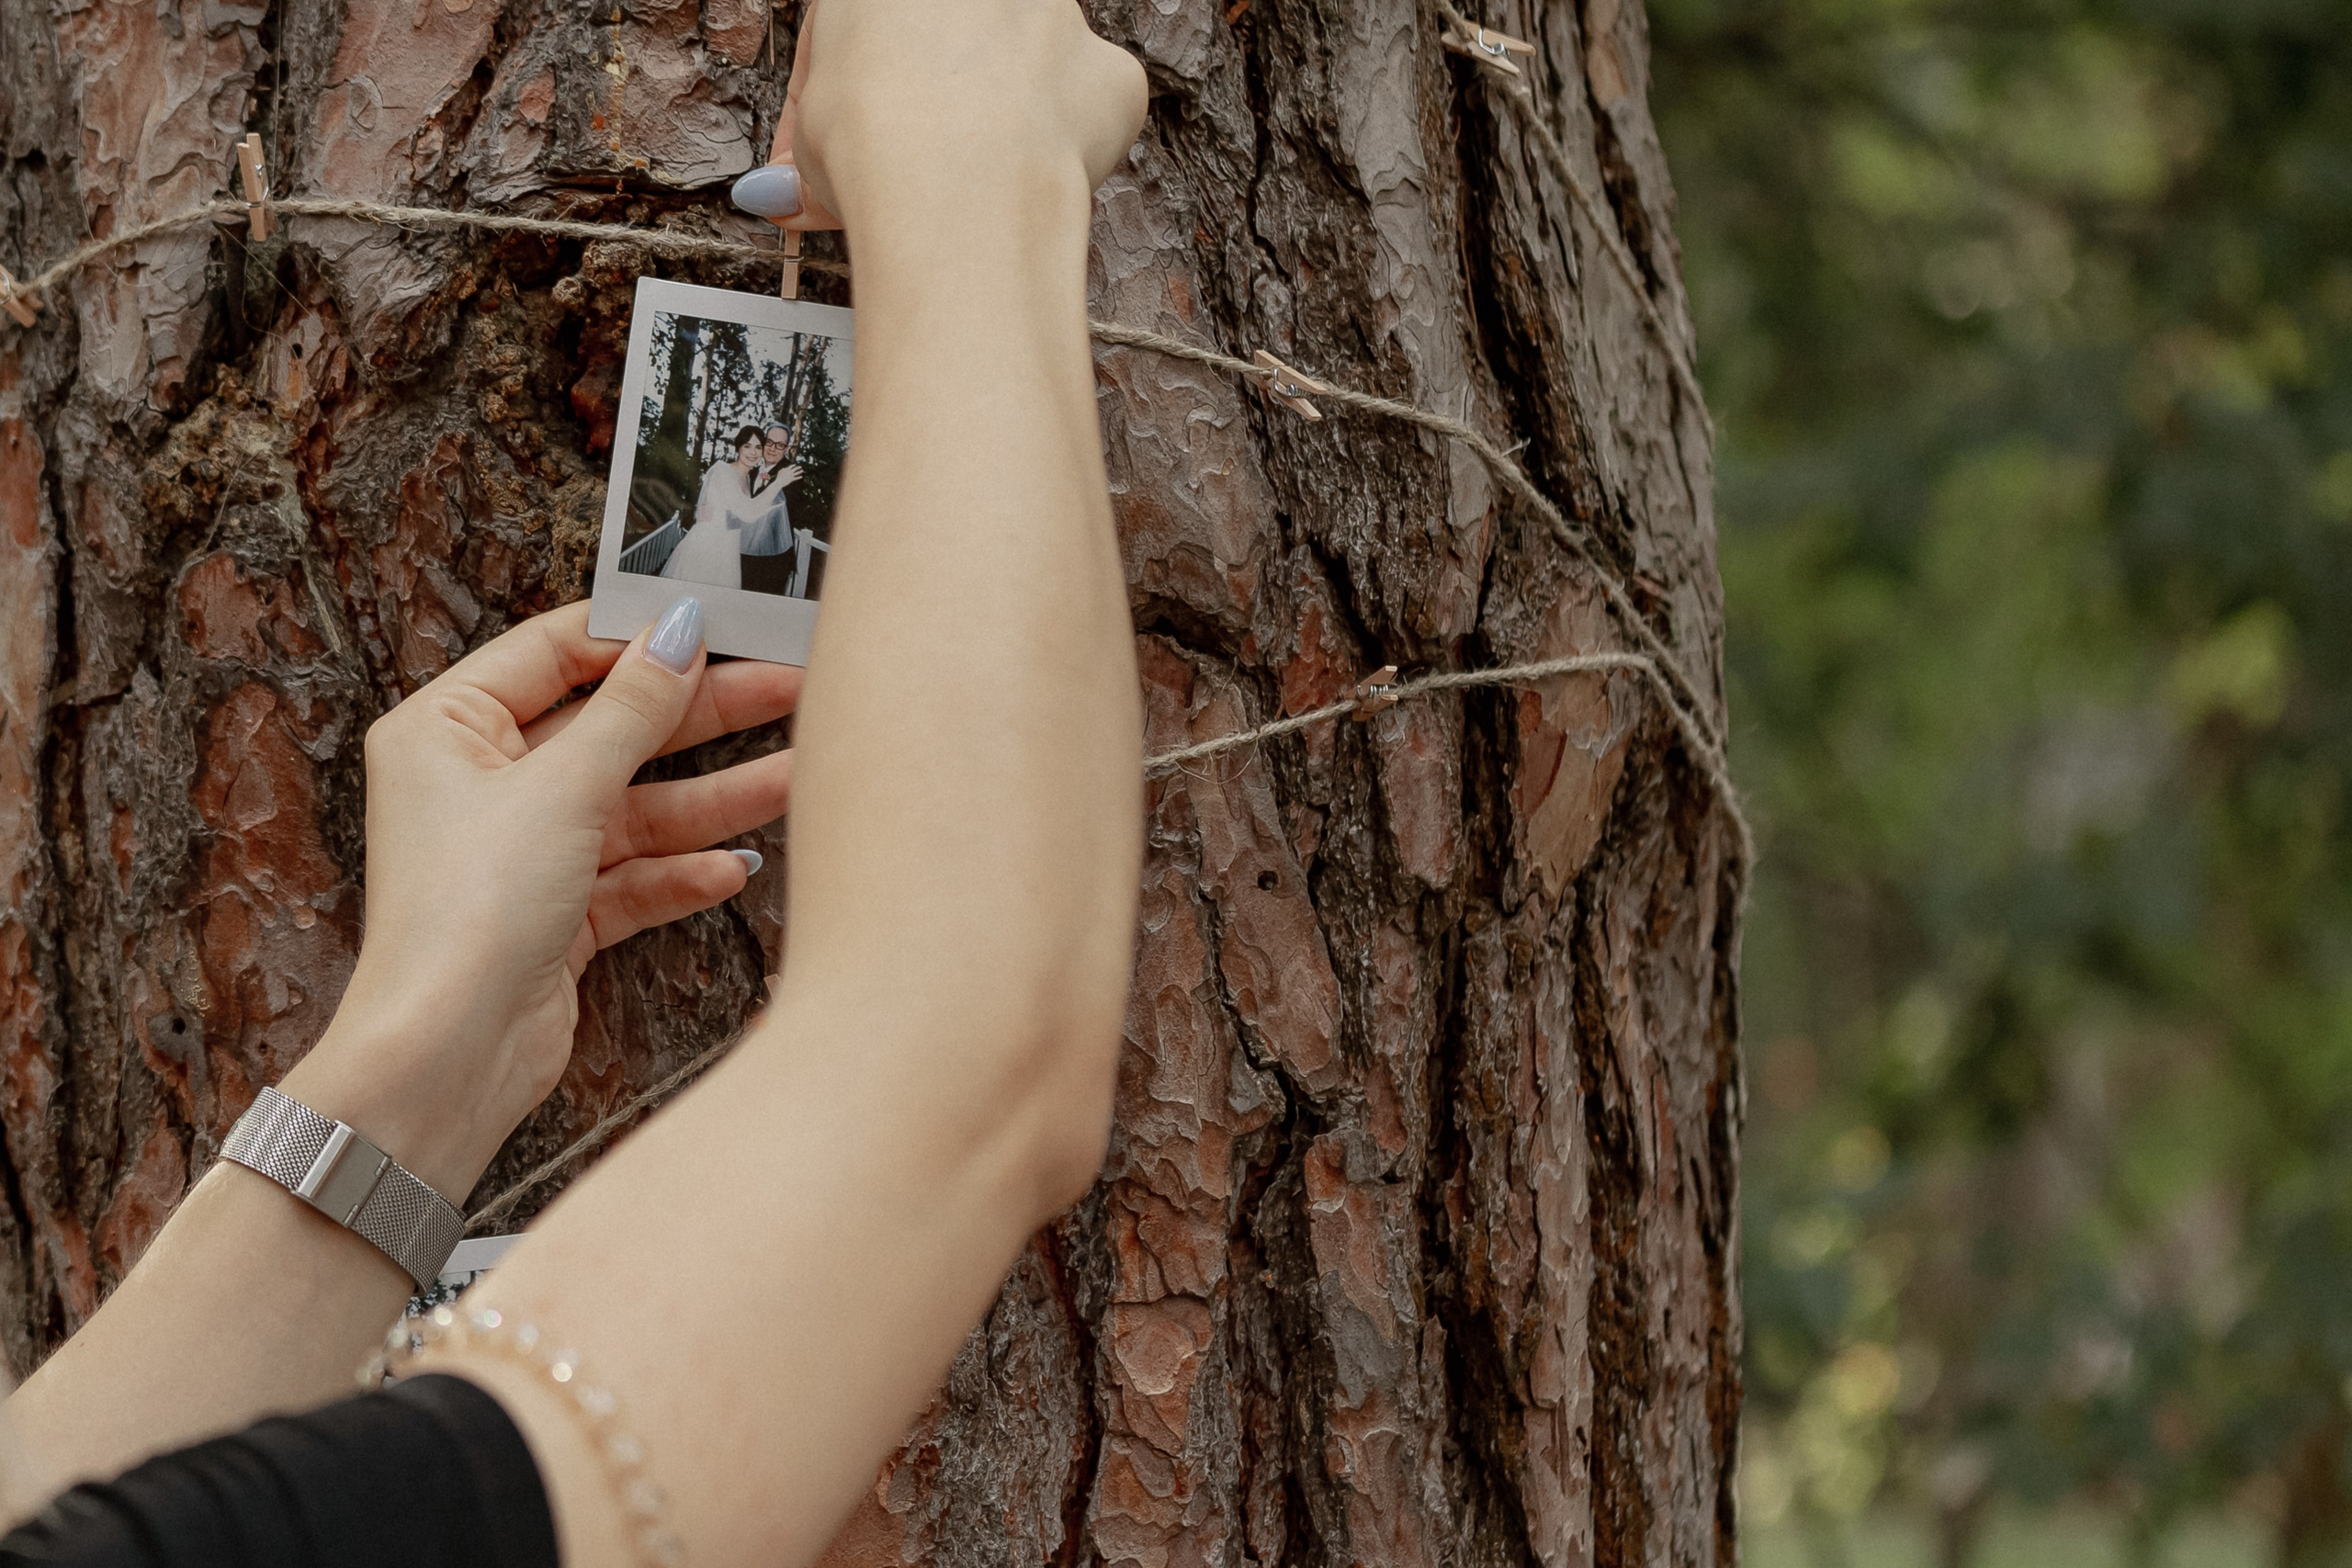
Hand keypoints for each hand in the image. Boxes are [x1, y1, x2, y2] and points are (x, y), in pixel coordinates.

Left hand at [279, 599, 799, 1198]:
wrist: (448, 1054)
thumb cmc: (466, 914)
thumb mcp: (562, 786)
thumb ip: (632, 709)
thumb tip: (677, 633)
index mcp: (448, 729)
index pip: (555, 654)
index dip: (637, 639)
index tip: (716, 627)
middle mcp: (480, 785)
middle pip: (611, 731)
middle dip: (700, 717)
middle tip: (783, 690)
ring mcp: (523, 851)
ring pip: (636, 808)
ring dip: (713, 799)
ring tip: (794, 776)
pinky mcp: (557, 914)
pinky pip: (635, 875)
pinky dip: (682, 872)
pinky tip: (733, 868)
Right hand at [735, 0, 1145, 234]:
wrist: (954, 187)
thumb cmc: (875, 145)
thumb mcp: (810, 139)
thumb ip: (808, 149)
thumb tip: (786, 193)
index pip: (864, 29)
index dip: (846, 99)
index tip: (836, 149)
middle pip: (955, 46)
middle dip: (930, 105)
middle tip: (901, 171)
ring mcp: (1056, 19)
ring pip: (1025, 70)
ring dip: (999, 119)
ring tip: (966, 189)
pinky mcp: (1110, 75)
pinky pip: (1087, 113)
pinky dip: (1062, 149)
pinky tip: (1026, 185)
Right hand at [778, 463, 805, 485]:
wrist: (779, 482)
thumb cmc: (779, 477)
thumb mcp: (780, 472)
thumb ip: (783, 469)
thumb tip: (785, 468)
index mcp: (787, 469)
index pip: (791, 466)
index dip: (793, 465)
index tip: (795, 465)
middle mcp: (790, 472)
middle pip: (795, 469)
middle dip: (798, 467)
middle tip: (801, 467)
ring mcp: (791, 475)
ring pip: (797, 473)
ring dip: (800, 471)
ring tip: (802, 470)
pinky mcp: (792, 479)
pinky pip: (796, 478)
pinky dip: (799, 477)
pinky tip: (801, 476)